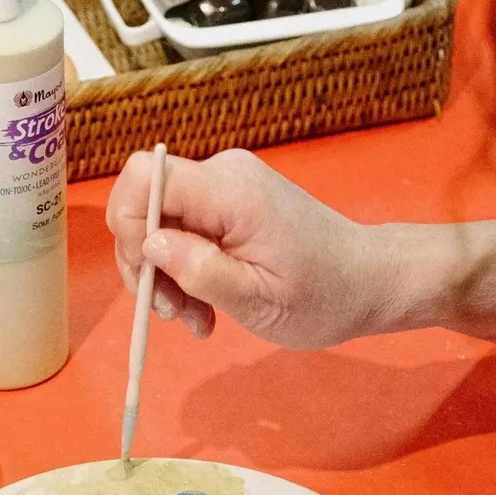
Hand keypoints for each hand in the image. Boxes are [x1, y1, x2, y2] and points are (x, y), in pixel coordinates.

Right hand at [107, 149, 393, 348]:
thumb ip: (199, 270)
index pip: (144, 177)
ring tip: (197, 319)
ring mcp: (227, 186)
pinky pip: (185, 229)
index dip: (127, 225)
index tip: (149, 278)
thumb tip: (148, 245)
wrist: (368, 281)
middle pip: (146, 203)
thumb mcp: (258, 299)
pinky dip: (186, 269)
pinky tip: (206, 306)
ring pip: (161, 223)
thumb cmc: (324, 295)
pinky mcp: (230, 203)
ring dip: (167, 276)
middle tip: (174, 314)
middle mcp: (223, 175)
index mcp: (230, 192)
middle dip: (146, 262)